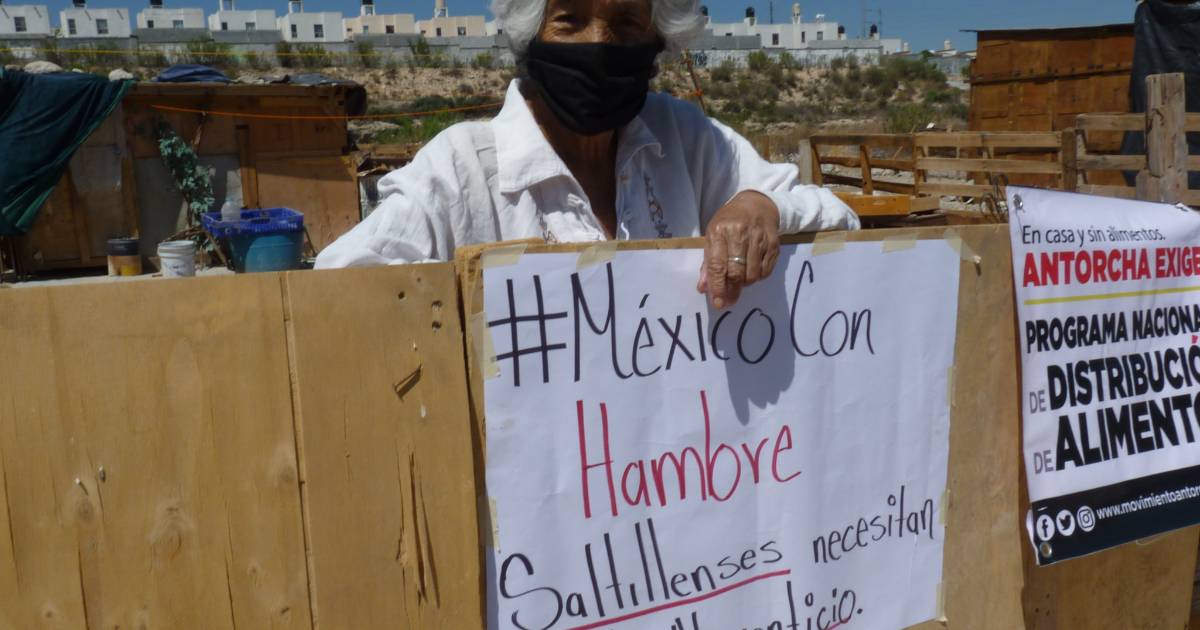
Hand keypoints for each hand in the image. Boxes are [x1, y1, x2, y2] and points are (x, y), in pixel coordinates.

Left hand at [697, 191, 780, 308]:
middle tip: (728, 301)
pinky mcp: (773, 244)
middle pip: (736, 272)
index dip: (717, 287)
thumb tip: (704, 288)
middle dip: (731, 291)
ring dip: (744, 284)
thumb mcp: (713, 236)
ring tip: (739, 279)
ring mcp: (759, 238)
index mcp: (720, 231)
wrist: (757, 204)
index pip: (717, 265)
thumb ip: (708, 263)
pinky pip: (766, 271)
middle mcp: (740, 233)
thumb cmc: (729, 222)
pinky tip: (751, 271)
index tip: (717, 303)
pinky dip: (758, 277)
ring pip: (752, 275)